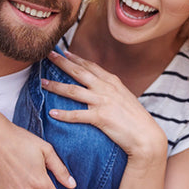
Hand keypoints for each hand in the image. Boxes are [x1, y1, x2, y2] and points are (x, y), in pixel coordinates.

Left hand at [43, 51, 166, 165]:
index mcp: (112, 82)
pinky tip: (51, 113)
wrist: (147, 136)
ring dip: (55, 86)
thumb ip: (112, 90)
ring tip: (42, 83)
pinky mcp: (100, 117)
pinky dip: (63, 114)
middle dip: (61, 63)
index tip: (63, 52)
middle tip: (47, 55)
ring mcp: (103, 102)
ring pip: (73, 91)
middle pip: (79, 72)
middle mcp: (106, 88)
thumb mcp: (125, 98)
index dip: (76, 58)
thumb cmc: (137, 119)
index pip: (90, 66)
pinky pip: (77, 115)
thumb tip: (102, 87)